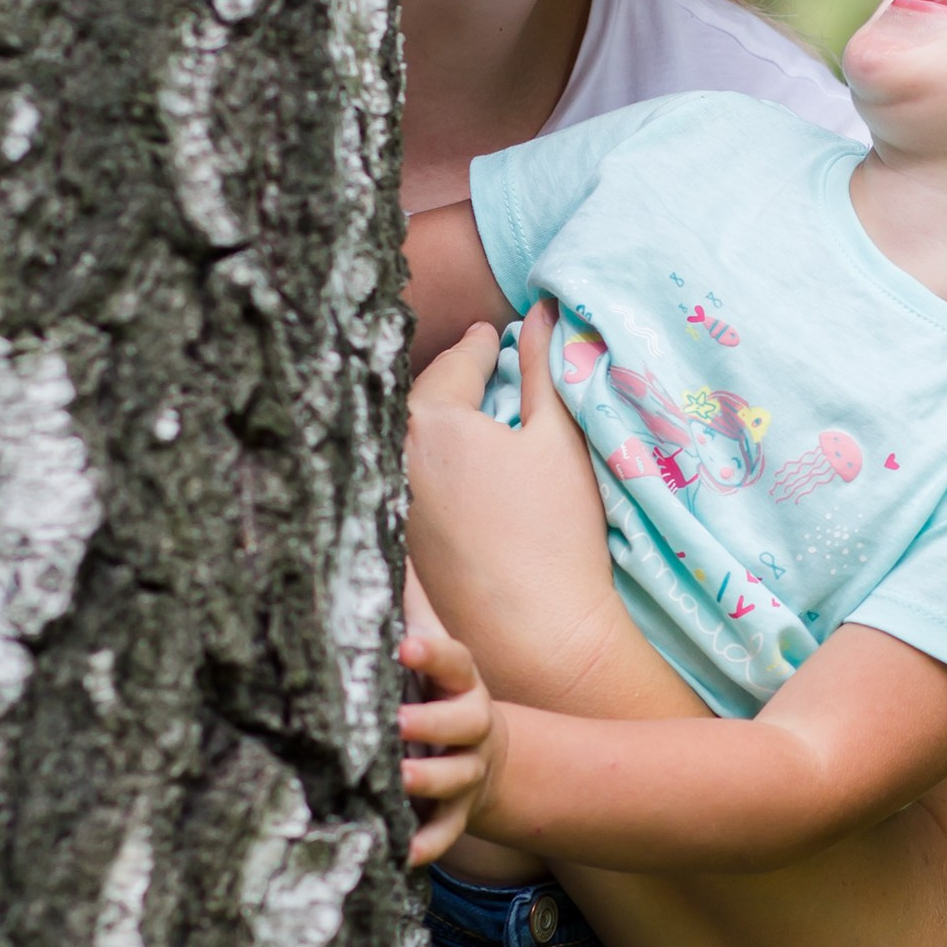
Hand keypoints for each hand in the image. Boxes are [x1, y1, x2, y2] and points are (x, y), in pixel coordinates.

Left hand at [397, 623, 500, 866]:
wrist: (488, 757)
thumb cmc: (438, 692)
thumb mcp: (429, 649)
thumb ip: (408, 602)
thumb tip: (381, 527)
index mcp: (460, 681)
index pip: (452, 660)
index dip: (430, 654)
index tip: (403, 646)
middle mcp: (471, 725)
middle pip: (461, 723)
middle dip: (431, 723)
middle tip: (396, 723)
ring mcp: (468, 771)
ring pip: (455, 777)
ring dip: (429, 780)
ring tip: (399, 780)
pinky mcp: (457, 812)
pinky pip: (446, 831)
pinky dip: (426, 844)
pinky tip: (401, 853)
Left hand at [405, 302, 626, 708]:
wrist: (534, 631)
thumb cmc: (555, 532)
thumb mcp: (559, 438)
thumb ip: (545, 369)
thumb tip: (543, 315)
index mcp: (434, 420)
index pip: (458, 362)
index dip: (481, 345)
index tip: (491, 333)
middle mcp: (395, 456)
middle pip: (421, 399)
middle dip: (449, 379)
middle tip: (476, 363)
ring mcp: (388, 501)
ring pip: (407, 442)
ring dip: (433, 424)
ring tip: (467, 413)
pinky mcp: (393, 539)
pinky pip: (405, 482)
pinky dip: (425, 466)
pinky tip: (454, 473)